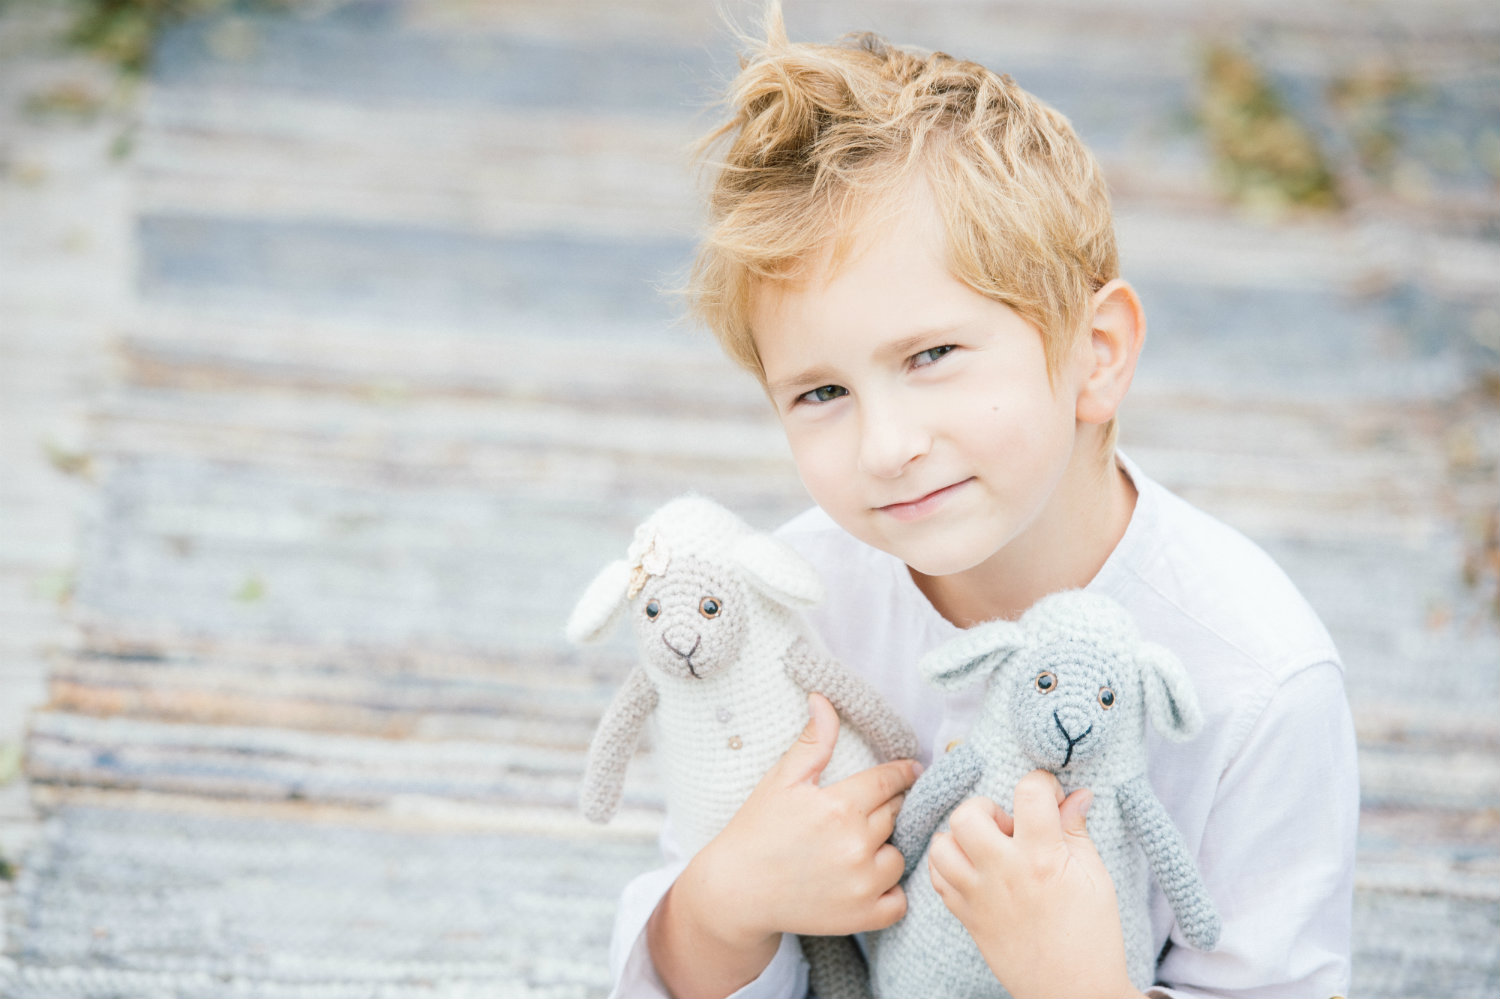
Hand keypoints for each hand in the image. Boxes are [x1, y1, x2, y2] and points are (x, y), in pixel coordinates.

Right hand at [649, 693, 918, 997]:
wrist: (735, 892)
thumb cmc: (756, 830)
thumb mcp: (782, 780)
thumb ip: (813, 741)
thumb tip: (824, 699)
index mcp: (840, 806)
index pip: (891, 780)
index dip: (902, 773)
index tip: (909, 771)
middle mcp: (857, 845)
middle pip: (896, 814)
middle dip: (888, 807)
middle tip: (865, 811)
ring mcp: (862, 884)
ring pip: (899, 855)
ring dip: (887, 849)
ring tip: (858, 847)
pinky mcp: (862, 916)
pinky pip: (899, 900)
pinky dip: (889, 892)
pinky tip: (866, 881)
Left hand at [926, 770, 1141, 998]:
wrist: (1074, 993)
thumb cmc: (1092, 937)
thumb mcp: (1096, 878)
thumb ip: (1077, 831)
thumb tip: (1076, 795)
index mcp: (1043, 859)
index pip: (1028, 794)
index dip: (1040, 784)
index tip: (1048, 796)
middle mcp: (1003, 873)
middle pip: (967, 815)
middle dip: (987, 808)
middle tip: (1009, 827)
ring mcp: (979, 896)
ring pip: (941, 844)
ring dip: (960, 837)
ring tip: (986, 848)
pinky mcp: (966, 916)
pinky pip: (936, 877)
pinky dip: (947, 865)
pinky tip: (973, 869)